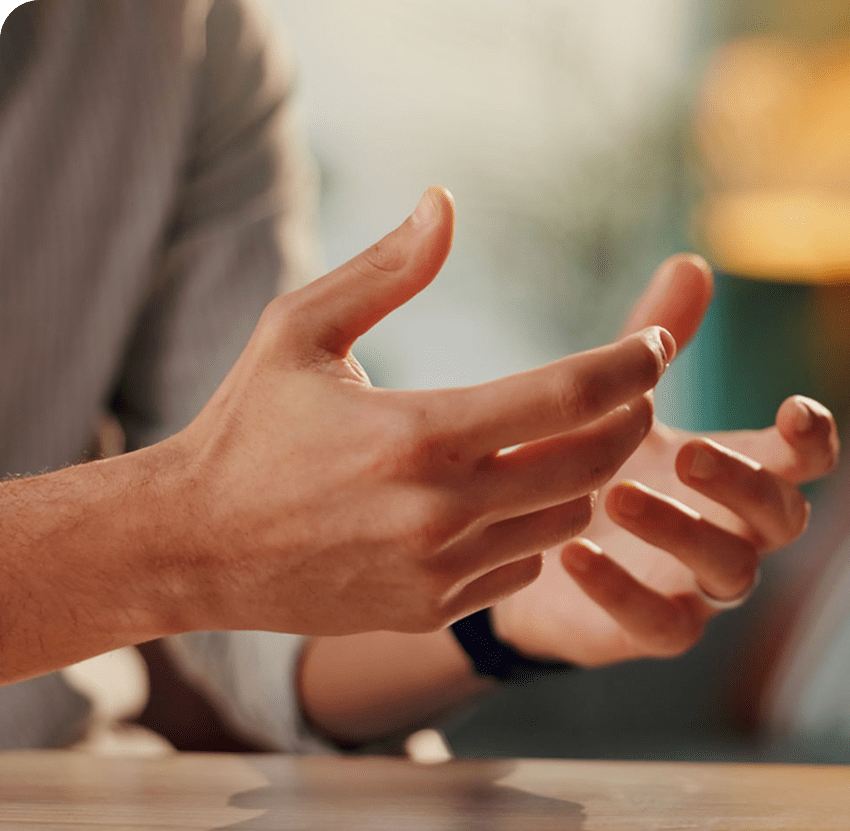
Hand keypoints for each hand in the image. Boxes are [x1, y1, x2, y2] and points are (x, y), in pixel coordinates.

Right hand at [165, 187, 675, 638]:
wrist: (191, 546)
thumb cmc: (246, 427)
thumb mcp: (298, 331)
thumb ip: (385, 269)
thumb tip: (445, 201)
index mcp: (420, 434)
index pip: (569, 394)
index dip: (631, 364)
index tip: (657, 345)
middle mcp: (442, 511)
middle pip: (594, 464)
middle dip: (632, 421)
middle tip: (637, 392)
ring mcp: (442, 571)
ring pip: (569, 521)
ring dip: (587, 478)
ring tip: (573, 442)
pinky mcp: (433, 610)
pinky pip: (525, 569)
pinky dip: (535, 531)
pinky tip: (510, 503)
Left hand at [491, 255, 838, 665]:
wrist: (534, 548)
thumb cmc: (599, 461)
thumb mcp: (625, 400)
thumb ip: (661, 339)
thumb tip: (692, 261)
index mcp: (740, 470)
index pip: (805, 460)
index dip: (811, 440)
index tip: (795, 411)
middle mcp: (736, 531)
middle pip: (782, 518)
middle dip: (744, 483)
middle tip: (686, 451)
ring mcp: (700, 586)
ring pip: (731, 573)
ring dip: (683, 532)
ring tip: (618, 496)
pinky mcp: (654, 629)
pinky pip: (662, 625)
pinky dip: (622, 592)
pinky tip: (572, 554)